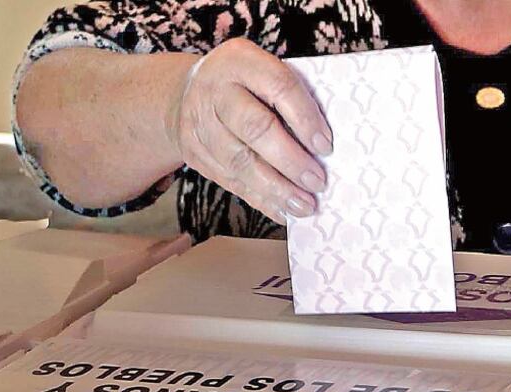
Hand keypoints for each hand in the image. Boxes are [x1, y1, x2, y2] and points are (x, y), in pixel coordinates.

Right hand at [167, 39, 332, 223]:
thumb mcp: (263, 72)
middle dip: (291, 160)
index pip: (279, 86)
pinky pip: (229, 181)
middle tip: (317, 182)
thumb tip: (323, 147)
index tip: (325, 146)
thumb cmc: (243, 85)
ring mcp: (199, 123)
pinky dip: (261, 200)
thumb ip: (289, 98)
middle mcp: (214, 89)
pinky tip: (284, 212)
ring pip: (239, 162)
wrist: (185, 94)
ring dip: (277, 189)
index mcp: (240, 61)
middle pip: (254, 128)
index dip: (305, 118)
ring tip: (305, 205)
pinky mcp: (194, 154)